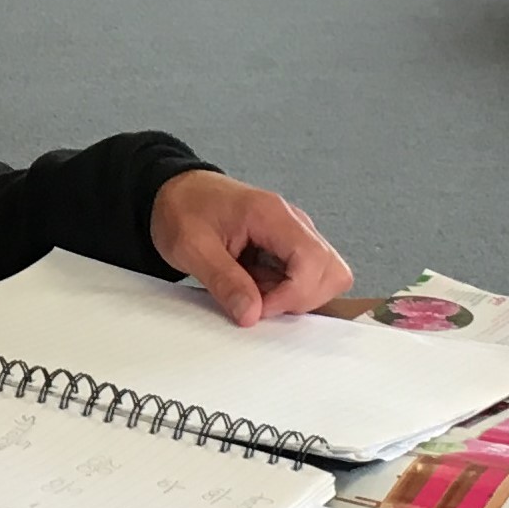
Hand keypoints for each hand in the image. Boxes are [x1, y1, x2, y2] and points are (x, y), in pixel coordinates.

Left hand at [153, 171, 353, 324]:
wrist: (176, 192)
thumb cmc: (183, 210)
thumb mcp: (191, 248)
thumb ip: (224, 281)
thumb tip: (252, 315)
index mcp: (272, 214)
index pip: (314, 261)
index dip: (293, 295)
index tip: (259, 308)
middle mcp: (293, 223)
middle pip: (332, 272)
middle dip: (300, 299)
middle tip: (258, 302)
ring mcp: (295, 235)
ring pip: (324, 278)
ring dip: (292, 297)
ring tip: (251, 289)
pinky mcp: (289, 248)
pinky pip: (305, 278)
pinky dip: (285, 292)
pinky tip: (254, 284)